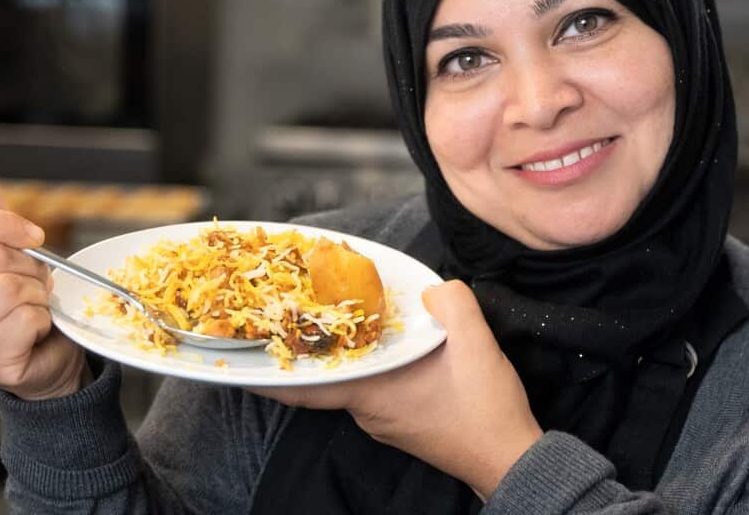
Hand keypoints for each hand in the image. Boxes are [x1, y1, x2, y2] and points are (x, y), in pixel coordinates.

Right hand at [0, 140, 88, 399]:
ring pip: (11, 289)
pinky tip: (32, 331)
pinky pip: (25, 321)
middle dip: (28, 267)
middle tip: (29, 283)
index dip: (3, 222)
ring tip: (30, 306)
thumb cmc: (15, 293)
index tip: (32, 234)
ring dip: (37, 295)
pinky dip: (42, 321)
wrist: (39, 350)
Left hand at [250, 280, 542, 499]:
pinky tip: (377, 346)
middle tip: (286, 318)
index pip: (306, 386)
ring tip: (329, 321)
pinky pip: (369, 390)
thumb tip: (433, 289)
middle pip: (323, 379)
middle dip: (304, 350)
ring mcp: (383, 420)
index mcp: (374, 392)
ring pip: (348, 383)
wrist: (509, 460)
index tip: (239, 361)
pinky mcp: (399, 423)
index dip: (271, 373)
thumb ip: (452, 304)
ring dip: (338, 357)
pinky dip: (363, 368)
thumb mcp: (477, 345)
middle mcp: (369, 410)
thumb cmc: (486, 411)